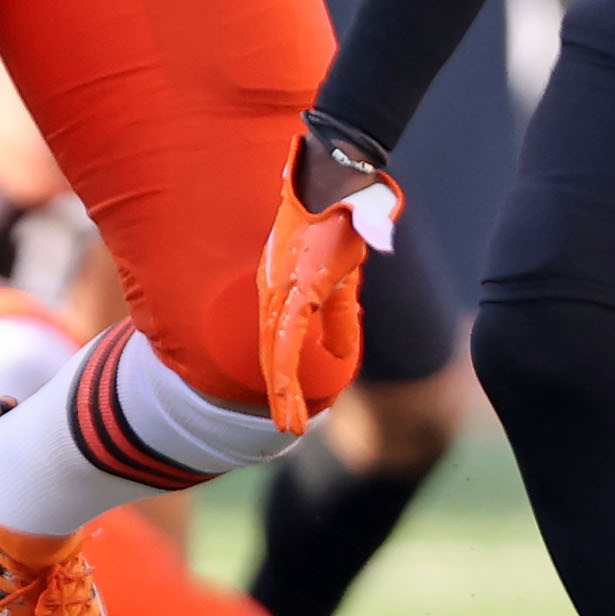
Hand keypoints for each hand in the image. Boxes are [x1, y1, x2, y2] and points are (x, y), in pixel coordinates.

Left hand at [261, 122, 399, 435]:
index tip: (286, 412)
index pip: (279, 345)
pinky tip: (289, 387)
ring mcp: (285, 287)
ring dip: (283, 388)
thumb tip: (339, 354)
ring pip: (278, 348)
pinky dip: (288, 360)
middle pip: (274, 352)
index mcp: (283, 293)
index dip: (281, 378)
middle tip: (285, 429)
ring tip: (287, 424)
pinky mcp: (300, 283)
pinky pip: (290, 329)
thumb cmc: (334, 227)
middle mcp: (277, 292)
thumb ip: (339, 319)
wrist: (335, 186)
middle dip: (280, 393)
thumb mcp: (338, 283)